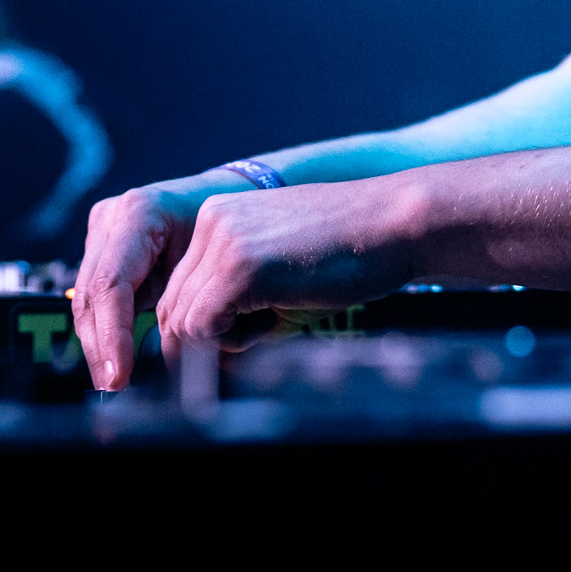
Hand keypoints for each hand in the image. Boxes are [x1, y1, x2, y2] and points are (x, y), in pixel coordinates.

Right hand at [71, 174, 248, 390]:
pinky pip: (96, 296)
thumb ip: (188, 302)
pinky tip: (114, 362)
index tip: (120, 376)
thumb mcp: (212, 261)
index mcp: (139, 213)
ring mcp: (103, 231)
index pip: (111, 284)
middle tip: (112, 386)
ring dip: (98, 343)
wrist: (230, 195)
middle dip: (100, 346)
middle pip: (91, 294)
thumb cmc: (229, 230)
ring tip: (112, 382)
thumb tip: (176, 358)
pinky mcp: (102, 248)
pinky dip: (104, 330)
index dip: (112, 335)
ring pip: (86, 299)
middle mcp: (112, 218)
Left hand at [153, 178, 421, 360]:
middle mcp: (211, 221)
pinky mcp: (241, 266)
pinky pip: (206, 327)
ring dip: (226, 340)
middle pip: (173, 307)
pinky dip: (237, 341)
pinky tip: (282, 314)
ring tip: (278, 317)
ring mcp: (223, 240)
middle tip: (255, 343)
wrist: (398, 224)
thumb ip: (234, 301)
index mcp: (218, 217)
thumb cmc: (350, 254)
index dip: (203, 328)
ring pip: (184, 322)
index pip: (179, 289)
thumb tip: (195, 355)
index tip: (234, 344)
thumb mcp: (278, 272)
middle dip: (204, 343)